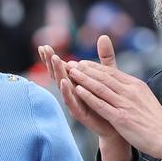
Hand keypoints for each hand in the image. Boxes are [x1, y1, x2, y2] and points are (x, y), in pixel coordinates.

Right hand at [38, 36, 132, 160]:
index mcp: (76, 81)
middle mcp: (72, 91)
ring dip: (58, 72)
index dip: (52, 58)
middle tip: (44, 49)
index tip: (44, 46)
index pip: (61, 67)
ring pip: (62, 86)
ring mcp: (75, 102)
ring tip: (55, 60)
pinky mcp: (80, 112)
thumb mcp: (108, 74)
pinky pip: (71, 101)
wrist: (117, 124)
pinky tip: (64, 82)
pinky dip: (67, 91)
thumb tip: (103, 36)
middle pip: (58, 74)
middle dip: (51, 62)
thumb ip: (104, 57)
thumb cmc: (110, 99)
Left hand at [68, 59, 161, 160]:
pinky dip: (88, 96)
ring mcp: (125, 104)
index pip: (112, 72)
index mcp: (136, 86)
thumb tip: (124, 84)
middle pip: (104, 76)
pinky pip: (101, 104)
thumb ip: (133, 91)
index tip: (82, 63)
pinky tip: (77, 90)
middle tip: (70, 63)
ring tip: (70, 72)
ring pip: (100, 87)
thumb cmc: (157, 122)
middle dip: (85, 69)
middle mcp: (130, 91)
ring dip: (83, 79)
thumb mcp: (146, 99)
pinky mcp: (121, 118)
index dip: (95, 67)